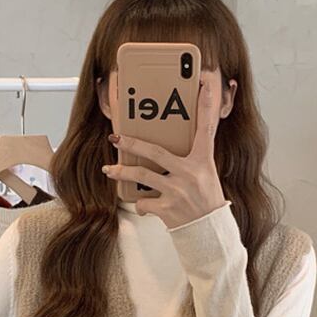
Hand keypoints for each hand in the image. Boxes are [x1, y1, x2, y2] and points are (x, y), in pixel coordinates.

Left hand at [101, 68, 230, 228]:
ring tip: (109, 170)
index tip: (205, 85)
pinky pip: (144, 202)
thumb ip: (194, 157)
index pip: (206, 129)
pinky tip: (145, 206)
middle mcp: (189, 174)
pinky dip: (141, 204)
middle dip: (132, 143)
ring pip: (141, 176)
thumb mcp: (207, 175)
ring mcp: (177, 192)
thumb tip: (180, 141)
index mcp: (202, 162)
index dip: (206, 106)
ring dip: (122, 172)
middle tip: (116, 137)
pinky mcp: (167, 209)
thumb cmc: (206, 201)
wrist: (208, 231)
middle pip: (155, 152)